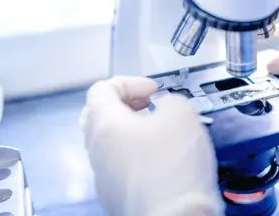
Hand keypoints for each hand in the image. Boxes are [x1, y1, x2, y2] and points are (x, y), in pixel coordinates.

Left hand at [79, 76, 222, 215]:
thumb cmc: (173, 170)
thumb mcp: (181, 114)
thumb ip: (171, 99)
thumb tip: (167, 106)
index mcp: (105, 125)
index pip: (101, 90)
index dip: (129, 83)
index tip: (150, 89)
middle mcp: (97, 151)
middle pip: (100, 116)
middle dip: (126, 105)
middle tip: (148, 105)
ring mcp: (104, 176)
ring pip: (110, 144)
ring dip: (132, 131)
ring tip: (160, 133)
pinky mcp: (117, 195)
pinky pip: (120, 168)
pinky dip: (136, 156)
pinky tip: (161, 161)